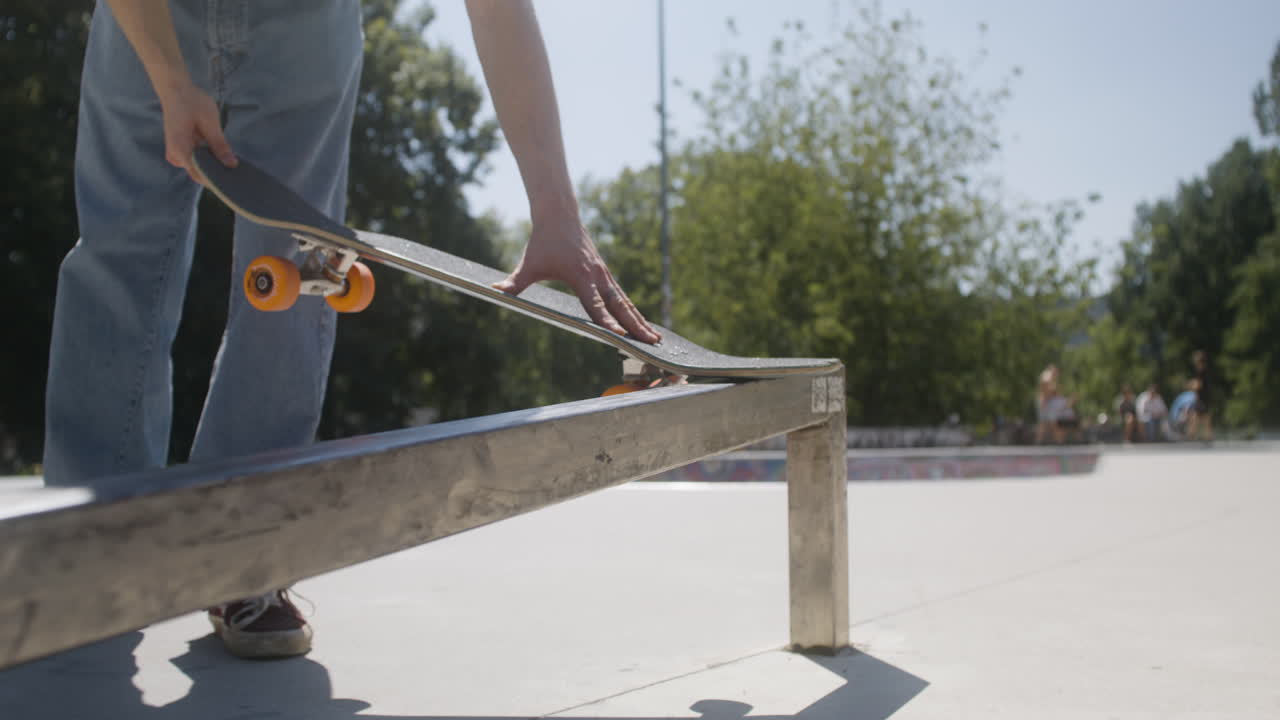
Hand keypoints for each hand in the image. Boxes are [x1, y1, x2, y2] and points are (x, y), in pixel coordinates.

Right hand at [156, 81, 236, 181]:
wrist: (176, 90)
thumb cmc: (191, 102)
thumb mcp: (210, 122)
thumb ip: (220, 145)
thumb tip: (232, 164)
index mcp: (179, 148)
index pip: (199, 173)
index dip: (217, 180)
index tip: (234, 185)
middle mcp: (175, 155)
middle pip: (199, 173)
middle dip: (218, 174)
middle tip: (240, 176)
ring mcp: (177, 154)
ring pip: (199, 168)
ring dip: (215, 167)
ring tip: (235, 168)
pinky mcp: (181, 151)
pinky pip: (197, 160)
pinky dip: (210, 160)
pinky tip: (224, 159)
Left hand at [493, 217, 660, 343]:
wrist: (559, 215)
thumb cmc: (543, 241)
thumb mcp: (528, 264)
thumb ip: (515, 282)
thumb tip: (496, 291)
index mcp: (580, 276)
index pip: (595, 305)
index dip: (606, 321)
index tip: (618, 335)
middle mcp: (597, 276)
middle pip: (620, 306)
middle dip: (635, 326)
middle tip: (650, 342)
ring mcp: (604, 274)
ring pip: (626, 302)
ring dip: (641, 320)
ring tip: (655, 338)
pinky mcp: (605, 273)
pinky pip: (622, 296)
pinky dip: (633, 310)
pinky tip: (642, 323)